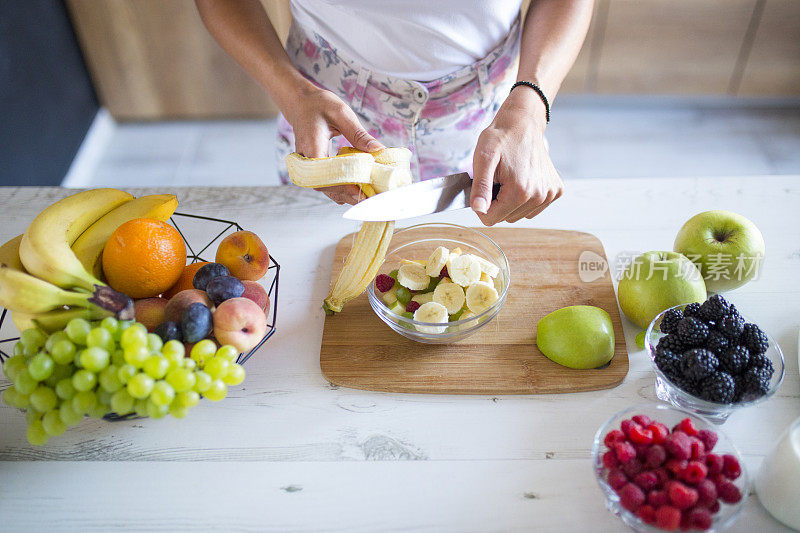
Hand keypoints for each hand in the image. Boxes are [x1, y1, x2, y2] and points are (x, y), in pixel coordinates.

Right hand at [283, 84, 383, 204]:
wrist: (300, 103)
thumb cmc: (318, 105)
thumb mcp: (341, 114)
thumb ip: (359, 134)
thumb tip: (379, 150)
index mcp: (311, 148)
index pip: (326, 176)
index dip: (345, 188)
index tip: (362, 192)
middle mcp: (306, 162)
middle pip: (327, 187)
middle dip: (349, 194)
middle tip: (372, 197)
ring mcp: (308, 167)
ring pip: (327, 189)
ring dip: (347, 193)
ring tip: (368, 195)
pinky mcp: (313, 169)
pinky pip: (327, 183)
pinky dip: (343, 187)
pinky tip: (358, 188)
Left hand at [470, 89, 563, 224]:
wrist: (523, 122)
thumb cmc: (501, 138)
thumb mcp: (484, 158)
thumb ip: (480, 186)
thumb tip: (479, 210)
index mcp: (520, 191)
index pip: (491, 219)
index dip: (482, 204)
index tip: (485, 185)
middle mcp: (539, 196)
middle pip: (505, 218)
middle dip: (497, 202)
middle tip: (498, 178)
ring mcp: (550, 194)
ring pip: (518, 215)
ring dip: (510, 200)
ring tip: (510, 177)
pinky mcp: (556, 191)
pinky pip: (532, 208)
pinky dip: (524, 198)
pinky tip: (523, 178)